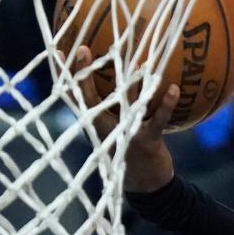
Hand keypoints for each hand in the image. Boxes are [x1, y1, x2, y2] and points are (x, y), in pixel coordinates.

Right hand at [74, 46, 177, 192]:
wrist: (146, 186)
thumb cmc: (130, 151)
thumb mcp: (115, 130)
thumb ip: (111, 107)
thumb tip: (117, 77)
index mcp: (96, 123)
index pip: (76, 96)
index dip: (66, 76)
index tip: (59, 51)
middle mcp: (106, 127)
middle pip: (93, 97)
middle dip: (85, 74)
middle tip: (84, 48)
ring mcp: (126, 133)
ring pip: (127, 104)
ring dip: (133, 83)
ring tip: (138, 62)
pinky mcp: (147, 140)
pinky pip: (158, 119)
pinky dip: (166, 104)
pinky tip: (173, 87)